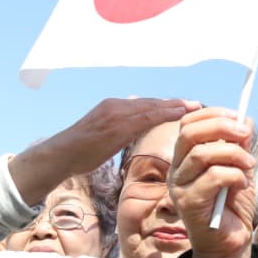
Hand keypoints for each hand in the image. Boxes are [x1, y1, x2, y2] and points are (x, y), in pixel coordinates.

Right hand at [10, 97, 200, 205]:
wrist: (60, 154)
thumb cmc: (82, 149)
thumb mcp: (104, 134)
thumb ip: (122, 125)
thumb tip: (138, 119)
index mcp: (115, 107)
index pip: (146, 104)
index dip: (167, 105)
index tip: (185, 106)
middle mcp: (116, 105)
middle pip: (152, 102)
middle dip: (175, 103)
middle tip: (197, 104)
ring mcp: (115, 113)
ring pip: (151, 107)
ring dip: (174, 106)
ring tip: (193, 106)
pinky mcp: (115, 126)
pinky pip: (144, 117)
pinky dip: (163, 114)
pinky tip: (177, 114)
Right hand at [169, 107, 254, 257]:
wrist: (230, 246)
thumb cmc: (233, 209)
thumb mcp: (240, 170)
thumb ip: (240, 147)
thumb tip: (245, 120)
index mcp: (185, 159)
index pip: (188, 124)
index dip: (213, 114)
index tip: (238, 116)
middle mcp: (177, 171)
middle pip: (189, 133)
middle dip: (221, 127)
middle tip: (245, 134)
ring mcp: (179, 188)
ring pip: (202, 154)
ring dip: (233, 154)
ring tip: (249, 166)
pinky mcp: (189, 204)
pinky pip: (213, 177)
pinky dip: (234, 175)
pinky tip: (242, 186)